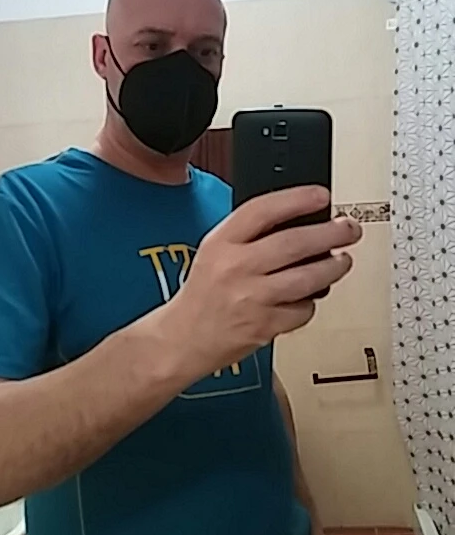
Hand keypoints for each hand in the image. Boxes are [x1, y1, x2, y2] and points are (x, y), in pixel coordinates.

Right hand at [173, 186, 361, 377]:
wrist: (185, 338)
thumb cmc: (205, 292)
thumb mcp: (216, 251)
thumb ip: (250, 234)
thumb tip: (301, 219)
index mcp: (222, 242)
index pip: (263, 210)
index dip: (297, 199)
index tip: (322, 196)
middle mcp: (236, 268)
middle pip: (294, 243)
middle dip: (330, 234)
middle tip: (349, 229)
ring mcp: (252, 299)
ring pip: (307, 278)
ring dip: (333, 268)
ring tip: (342, 261)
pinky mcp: (265, 326)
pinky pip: (303, 310)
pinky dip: (311, 302)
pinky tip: (308, 297)